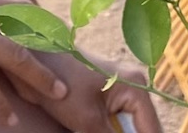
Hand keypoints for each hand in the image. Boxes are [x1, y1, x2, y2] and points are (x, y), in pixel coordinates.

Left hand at [16, 52, 161, 132]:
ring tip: (92, 131)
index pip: (152, 130)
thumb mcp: (88, 122)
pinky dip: (109, 131)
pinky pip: (116, 123)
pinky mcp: (107, 98)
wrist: (36, 61)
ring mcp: (121, 91)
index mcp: (137, 88)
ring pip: (128, 128)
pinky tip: (93, 131)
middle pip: (142, 129)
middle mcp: (134, 88)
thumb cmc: (61, 86)